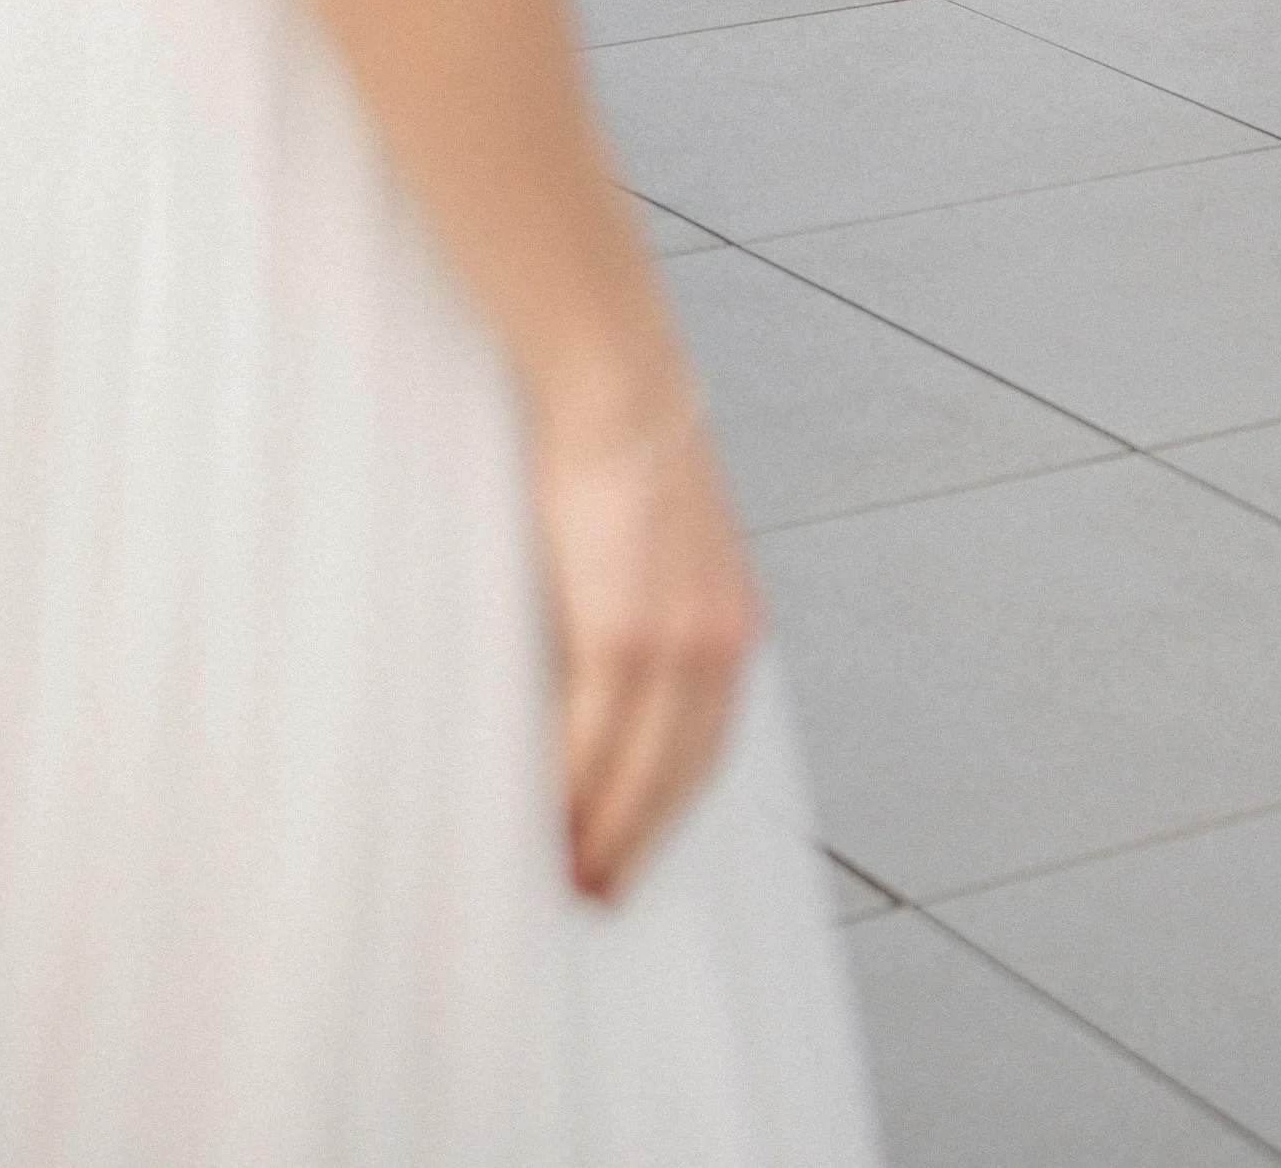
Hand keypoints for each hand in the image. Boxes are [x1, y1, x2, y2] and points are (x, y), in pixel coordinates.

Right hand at [534, 381, 761, 901]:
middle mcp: (717, 643)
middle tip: (599, 891)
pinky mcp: (620, 633)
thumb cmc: (626, 450)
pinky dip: (571, 790)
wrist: (619, 389)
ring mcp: (673, 643)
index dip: (672, 803)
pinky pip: (593, 738)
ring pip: (638, 772)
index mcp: (732, 622)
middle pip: (680, 774)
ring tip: (569, 874)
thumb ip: (649, 600)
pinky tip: (548, 817)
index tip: (640, 844)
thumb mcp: (662, 540)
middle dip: (640, 840)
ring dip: (604, 832)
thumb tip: (605, 651)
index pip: (708, 742)